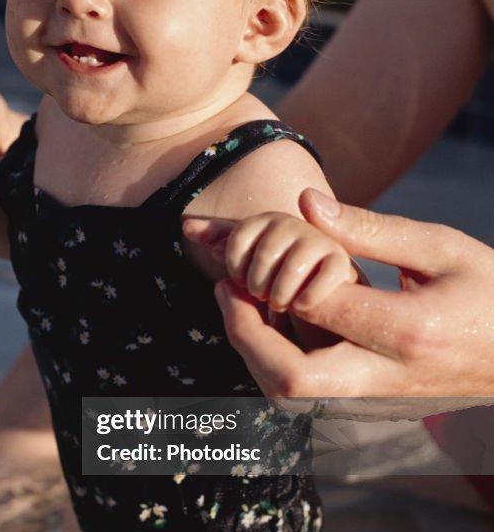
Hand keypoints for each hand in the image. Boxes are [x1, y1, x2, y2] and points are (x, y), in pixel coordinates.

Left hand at [184, 210, 356, 313]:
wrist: (321, 311)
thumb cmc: (276, 284)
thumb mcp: (246, 261)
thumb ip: (223, 241)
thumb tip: (187, 228)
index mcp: (268, 221)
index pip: (240, 233)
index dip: (234, 261)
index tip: (238, 281)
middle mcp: (297, 225)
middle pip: (267, 247)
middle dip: (258, 280)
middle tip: (261, 297)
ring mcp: (324, 243)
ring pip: (294, 262)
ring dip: (281, 290)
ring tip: (281, 304)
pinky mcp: (344, 266)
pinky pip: (328, 273)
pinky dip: (309, 295)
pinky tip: (301, 307)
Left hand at [209, 189, 493, 419]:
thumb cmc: (493, 292)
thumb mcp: (443, 247)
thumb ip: (372, 229)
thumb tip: (305, 203)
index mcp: (408, 331)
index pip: (315, 307)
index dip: (266, 282)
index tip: (240, 255)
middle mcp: (388, 377)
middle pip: (291, 381)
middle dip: (243, 336)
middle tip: (225, 290)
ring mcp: (380, 403)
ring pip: (294, 398)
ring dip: (255, 354)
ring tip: (241, 301)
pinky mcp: (374, 410)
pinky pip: (310, 397)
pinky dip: (278, 364)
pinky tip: (274, 323)